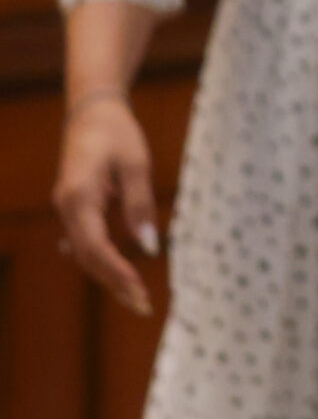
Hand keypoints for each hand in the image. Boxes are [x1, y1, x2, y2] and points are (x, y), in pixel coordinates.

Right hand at [55, 95, 158, 315]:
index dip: (117, 273)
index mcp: (78, 198)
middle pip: (88, 257)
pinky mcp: (74, 208)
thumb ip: (140, 206)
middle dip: (114, 283)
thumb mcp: (136, 165)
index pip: (96, 248)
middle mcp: (66, 209)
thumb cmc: (117, 134)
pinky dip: (101, 259)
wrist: (92, 111)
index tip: (140, 292)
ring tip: (135, 296)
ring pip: (84, 252)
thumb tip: (150, 247)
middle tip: (143, 306)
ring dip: (108, 275)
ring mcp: (66, 209)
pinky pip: (84, 241)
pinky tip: (117, 275)